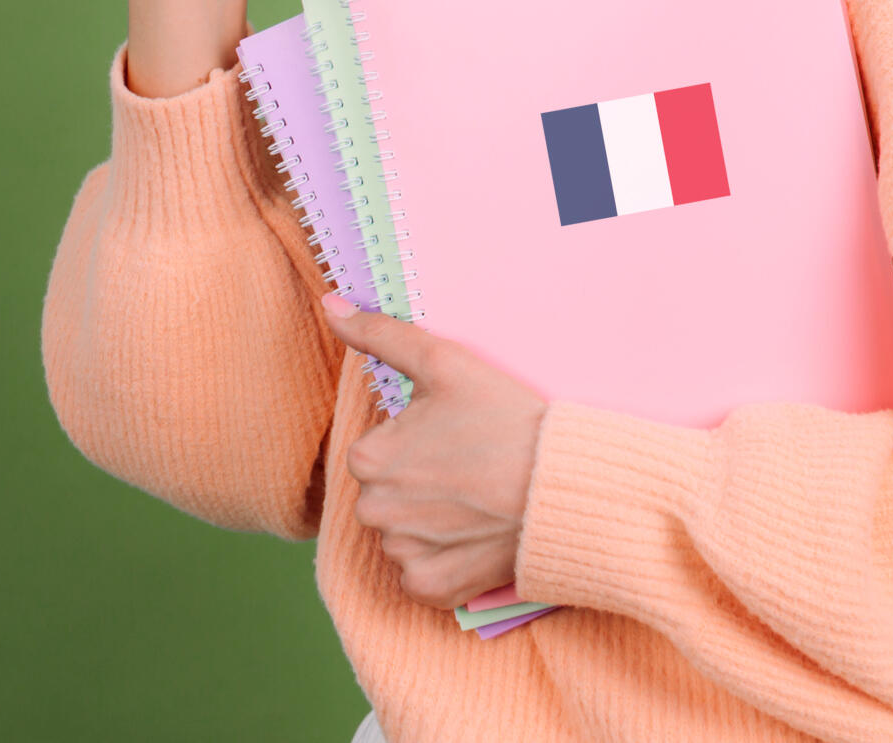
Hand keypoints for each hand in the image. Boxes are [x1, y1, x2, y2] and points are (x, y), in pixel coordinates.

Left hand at [323, 294, 549, 609]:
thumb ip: (380, 333)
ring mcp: (402, 554)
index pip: (377, 449)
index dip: (417, 441)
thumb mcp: (444, 361)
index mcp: (368, 458)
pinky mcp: (430, 588)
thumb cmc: (505, 418)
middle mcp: (373, 511)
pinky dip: (442, 561)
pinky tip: (473, 536)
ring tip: (476, 500)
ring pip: (402, 533)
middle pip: (386, 493)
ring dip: (429, 522)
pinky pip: (420, 575)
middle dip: (418, 483)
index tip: (455, 437)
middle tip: (469, 467)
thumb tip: (329, 304)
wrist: (563, 484)